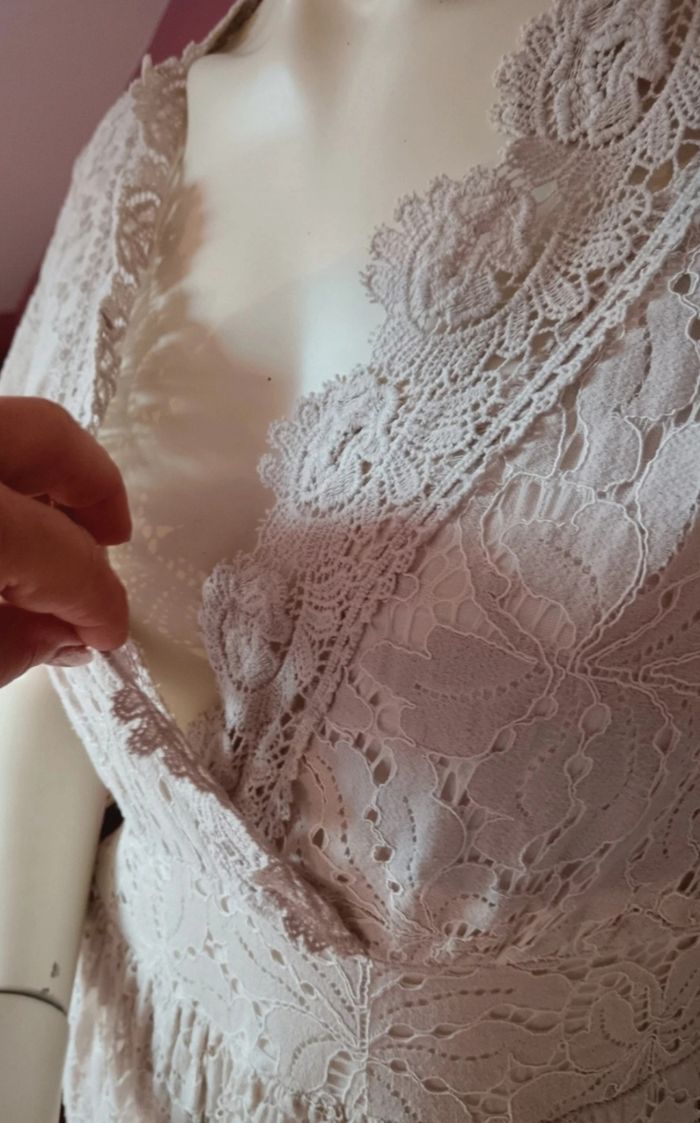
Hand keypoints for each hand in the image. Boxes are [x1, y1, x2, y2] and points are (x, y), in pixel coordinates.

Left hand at [0, 396, 130, 686]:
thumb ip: (10, 649)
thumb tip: (66, 634)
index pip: (59, 554)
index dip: (97, 602)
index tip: (106, 634)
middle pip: (43, 438)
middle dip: (92, 488)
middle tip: (111, 542)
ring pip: (7, 427)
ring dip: (43, 480)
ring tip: (52, 540)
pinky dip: (1, 477)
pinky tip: (4, 533)